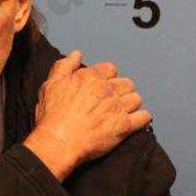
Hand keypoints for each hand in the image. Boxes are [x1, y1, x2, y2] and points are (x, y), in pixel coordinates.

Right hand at [23, 50, 151, 180]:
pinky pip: (144, 117)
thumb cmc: (52, 115)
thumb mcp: (51, 84)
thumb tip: (77, 54)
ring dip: (131, 104)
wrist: (58, 142)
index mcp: (90, 77)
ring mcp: (117, 107)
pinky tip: (134, 121)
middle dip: (121, 90)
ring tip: (123, 111)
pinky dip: (141, 118)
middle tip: (113, 100)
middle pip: (126, 83)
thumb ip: (65, 65)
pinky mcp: (124, 126)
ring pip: (136, 99)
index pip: (110, 69)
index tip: (102, 86)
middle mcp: (107, 89)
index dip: (107, 77)